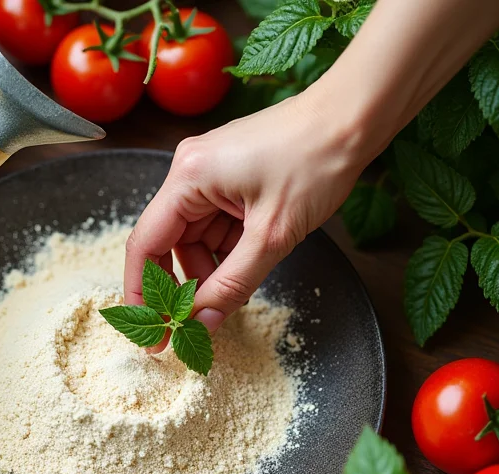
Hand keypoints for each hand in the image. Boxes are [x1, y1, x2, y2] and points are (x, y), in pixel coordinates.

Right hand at [124, 90, 368, 333]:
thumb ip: (232, 285)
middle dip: (182, 286)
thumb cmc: (317, 160)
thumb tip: (201, 323)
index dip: (143, 294)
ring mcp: (209, 175)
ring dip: (208, 272)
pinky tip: (241, 274)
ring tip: (227, 299)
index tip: (150, 332)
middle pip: (169, 244)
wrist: (355, 116)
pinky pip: (215, 228)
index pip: (145, 245)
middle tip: (190, 327)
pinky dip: (225, 254)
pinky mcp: (229, 180)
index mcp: (188, 177)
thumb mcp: (272, 235)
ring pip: (194, 240)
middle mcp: (189, 172)